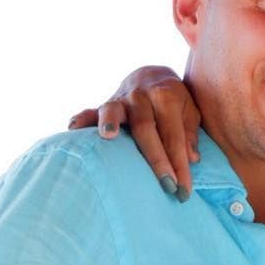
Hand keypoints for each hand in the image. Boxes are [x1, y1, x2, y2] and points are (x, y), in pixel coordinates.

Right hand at [68, 66, 200, 200]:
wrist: (152, 75)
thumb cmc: (175, 102)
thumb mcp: (190, 112)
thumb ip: (190, 134)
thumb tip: (192, 158)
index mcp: (166, 96)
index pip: (174, 136)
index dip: (180, 164)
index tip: (183, 190)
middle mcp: (141, 95)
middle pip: (146, 129)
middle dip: (157, 160)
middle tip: (167, 186)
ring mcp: (120, 98)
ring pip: (114, 111)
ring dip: (109, 122)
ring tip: (108, 137)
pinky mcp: (105, 104)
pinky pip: (90, 112)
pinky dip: (82, 119)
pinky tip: (73, 129)